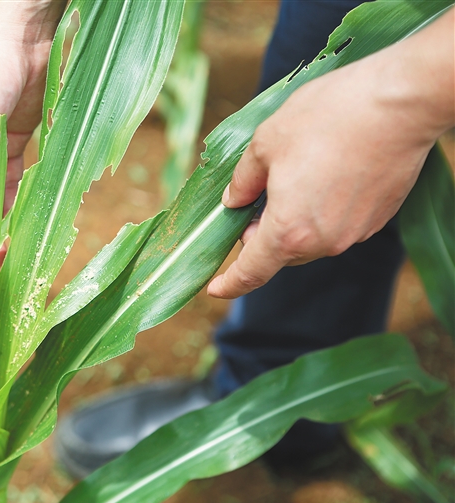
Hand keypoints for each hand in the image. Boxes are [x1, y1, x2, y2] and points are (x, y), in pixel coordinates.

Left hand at [208, 8, 453, 298]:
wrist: (398, 103)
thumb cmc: (326, 118)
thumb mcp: (265, 143)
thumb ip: (243, 180)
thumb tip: (232, 201)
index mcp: (288, 231)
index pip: (252, 271)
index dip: (230, 283)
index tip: (214, 288)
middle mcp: (324, 242)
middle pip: (281, 253)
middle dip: (262, 234)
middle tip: (257, 197)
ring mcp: (355, 233)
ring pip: (311, 239)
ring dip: (294, 222)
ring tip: (295, 177)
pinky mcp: (379, 218)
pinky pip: (338, 225)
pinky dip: (323, 211)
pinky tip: (326, 174)